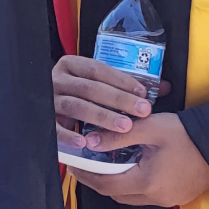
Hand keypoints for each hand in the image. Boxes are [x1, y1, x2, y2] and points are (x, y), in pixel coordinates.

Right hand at [52, 54, 167, 151]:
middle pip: (90, 88)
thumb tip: (164, 88)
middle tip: (142, 111)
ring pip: (76, 106)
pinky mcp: (43, 119)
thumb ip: (127, 86)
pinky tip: (84, 142)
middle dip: (118, 100)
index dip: (121, 80)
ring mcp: (49, 99)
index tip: (143, 93)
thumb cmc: (81, 95)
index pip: (98, 70)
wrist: (44, 104)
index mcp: (71, 66)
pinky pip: (55, 127)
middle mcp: (58, 80)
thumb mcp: (100, 84)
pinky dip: (69, 135)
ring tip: (125, 127)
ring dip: (102, 117)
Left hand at [73, 113, 208, 207]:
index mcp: (148, 182)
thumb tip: (90, 142)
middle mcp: (157, 197)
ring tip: (106, 163)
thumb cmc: (186, 134)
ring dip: (117, 183)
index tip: (73, 165)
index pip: (106, 185)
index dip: (86, 176)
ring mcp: (170, 199)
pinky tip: (132, 166)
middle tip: (87, 163)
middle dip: (99, 180)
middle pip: (117, 194)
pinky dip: (134, 184)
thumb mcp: (149, 128)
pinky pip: (147, 195)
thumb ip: (117, 136)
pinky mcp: (179, 197)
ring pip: (131, 197)